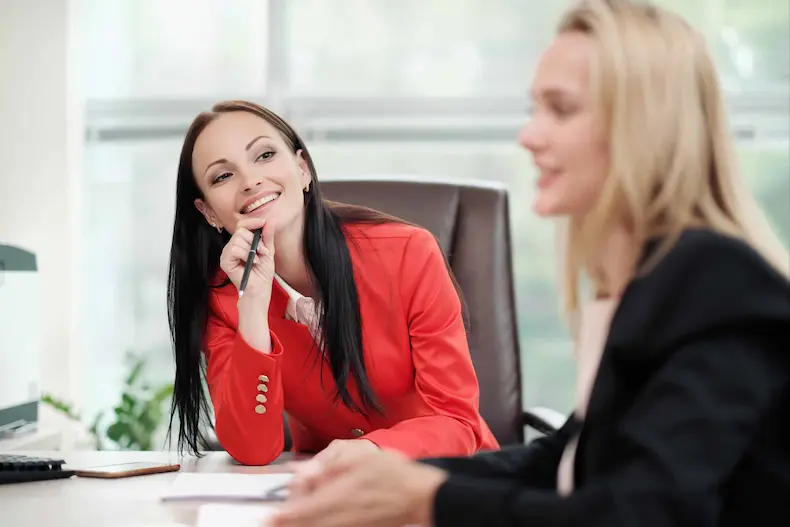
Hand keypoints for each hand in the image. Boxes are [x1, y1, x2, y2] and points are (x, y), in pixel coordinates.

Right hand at [219, 217, 275, 299]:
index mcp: (241, 243)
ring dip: (251, 248)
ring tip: (258, 259)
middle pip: (240, 230)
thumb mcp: (268, 252)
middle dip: (255, 239)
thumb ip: (267, 236)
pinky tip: (252, 262)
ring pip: (237, 239)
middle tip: (263, 251)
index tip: (264, 222)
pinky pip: (234, 248)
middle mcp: (232, 247)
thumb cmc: (262, 274)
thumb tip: (270, 220)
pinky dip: (246, 254)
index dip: (253, 222)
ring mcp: (227, 254)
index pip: (242, 225)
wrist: (259, 291)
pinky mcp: (225, 261)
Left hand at [268, 449, 447, 526]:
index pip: (303, 509)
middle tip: (273, 523)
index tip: (270, 517)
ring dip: (302, 525)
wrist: (418, 496)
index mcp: (341, 494)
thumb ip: (329, 467)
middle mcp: (342, 515)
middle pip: (307, 524)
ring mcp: (351, 526)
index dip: (284, 515)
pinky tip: (313, 522)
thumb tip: (303, 472)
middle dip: (289, 523)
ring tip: (286, 524)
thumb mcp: (360, 459)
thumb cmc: (393, 474)